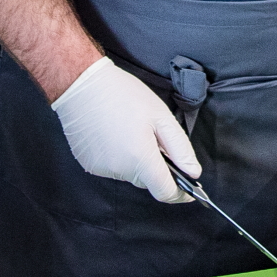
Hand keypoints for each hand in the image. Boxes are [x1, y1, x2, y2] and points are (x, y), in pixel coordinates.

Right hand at [51, 56, 198, 202]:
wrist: (82, 84)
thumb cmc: (123, 95)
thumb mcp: (160, 116)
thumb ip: (180, 148)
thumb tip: (193, 173)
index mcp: (140, 159)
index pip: (165, 192)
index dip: (180, 193)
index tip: (189, 188)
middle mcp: (119, 170)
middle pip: (147, 181)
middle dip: (156, 167)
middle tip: (154, 138)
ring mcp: (101, 169)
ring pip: (130, 174)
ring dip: (136, 161)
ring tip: (131, 131)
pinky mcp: (88, 164)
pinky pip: (112, 168)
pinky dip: (119, 157)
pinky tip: (114, 133)